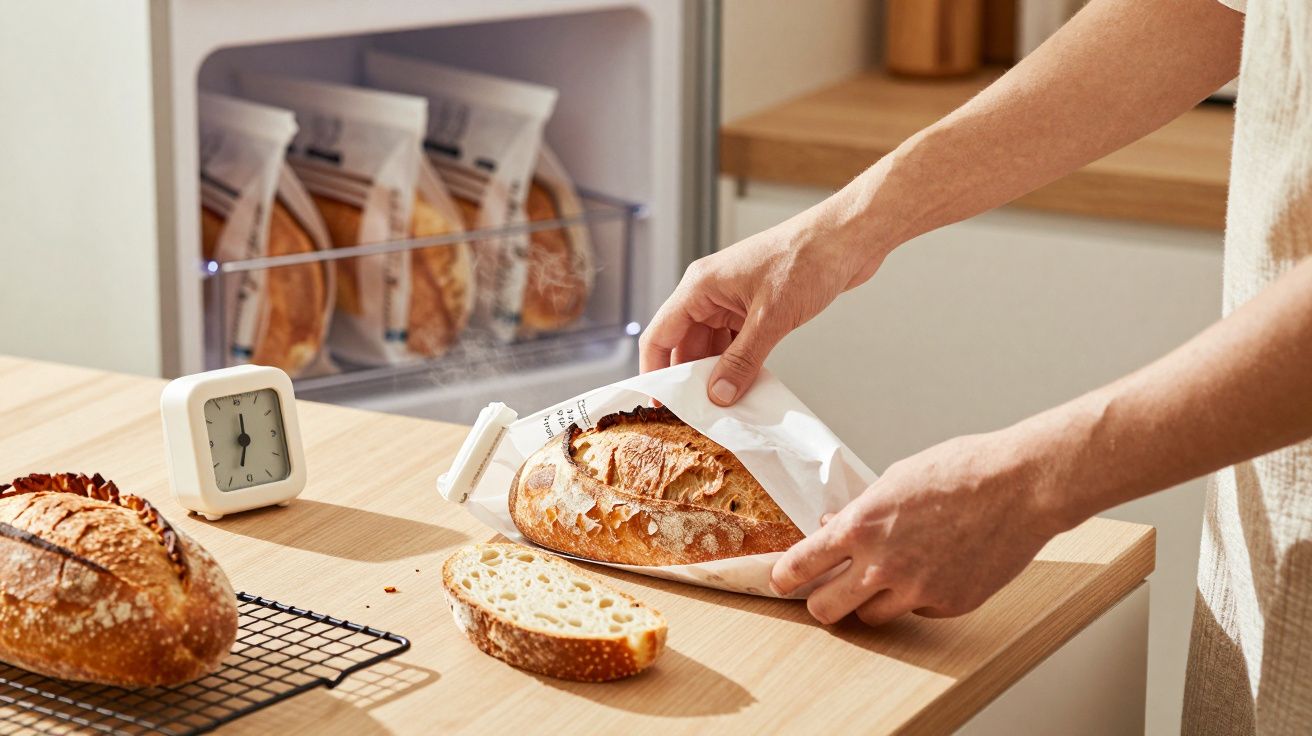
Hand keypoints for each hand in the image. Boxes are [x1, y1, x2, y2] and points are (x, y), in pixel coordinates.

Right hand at [639, 206, 888, 404]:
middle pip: (684, 343)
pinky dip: (737, 363)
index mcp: (700, 285)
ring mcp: (733, 299)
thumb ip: (742, 359)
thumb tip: (718, 394)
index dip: (654, 371)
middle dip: (689, 378)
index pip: (660, 334)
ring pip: (710, 344)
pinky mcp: (755, 306)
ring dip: (716, 372)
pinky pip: (735, 341)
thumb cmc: (808, 259)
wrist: (848, 238)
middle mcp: (710, 292)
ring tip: (723, 404)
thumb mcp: (770, 317)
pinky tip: (745, 384)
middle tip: (696, 413)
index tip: (657, 404)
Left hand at [771, 431, 1066, 625]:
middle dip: (823, 600)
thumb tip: (831, 527)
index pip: (801, 565)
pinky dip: (918, 596)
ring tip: (889, 574)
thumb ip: (860, 511)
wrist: (1020, 487)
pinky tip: (937, 567)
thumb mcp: (895, 480)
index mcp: (861, 526)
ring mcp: (917, 590)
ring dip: (871, 601)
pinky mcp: (949, 604)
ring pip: (871, 617)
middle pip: (825, 609)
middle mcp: (882, 565)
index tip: (780, 580)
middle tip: (829, 590)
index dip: (784, 577)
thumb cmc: (960, 471)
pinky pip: (918, 611)